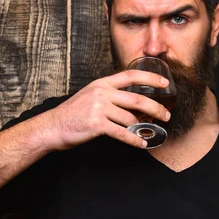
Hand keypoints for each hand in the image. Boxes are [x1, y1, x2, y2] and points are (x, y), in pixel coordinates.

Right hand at [35, 70, 171, 150]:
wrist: (52, 127)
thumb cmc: (73, 114)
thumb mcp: (91, 96)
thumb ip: (110, 95)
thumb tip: (135, 105)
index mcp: (102, 83)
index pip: (131, 75)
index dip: (150, 79)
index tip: (165, 83)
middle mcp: (101, 93)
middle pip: (137, 99)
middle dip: (156, 108)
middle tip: (166, 115)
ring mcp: (98, 108)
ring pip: (130, 118)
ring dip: (142, 127)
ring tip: (149, 131)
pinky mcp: (96, 124)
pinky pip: (122, 133)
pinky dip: (134, 140)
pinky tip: (141, 143)